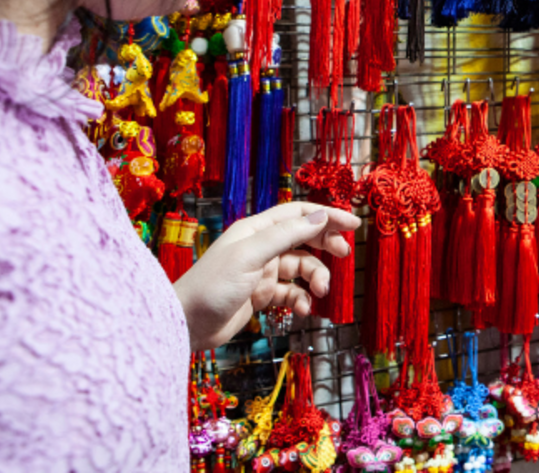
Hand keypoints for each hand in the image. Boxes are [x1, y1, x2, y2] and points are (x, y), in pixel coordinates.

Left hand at [173, 202, 360, 350]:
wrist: (185, 324)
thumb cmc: (212, 286)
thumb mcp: (251, 255)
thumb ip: (286, 235)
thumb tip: (320, 217)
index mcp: (256, 229)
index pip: (298, 214)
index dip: (326, 216)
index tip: (352, 224)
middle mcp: (260, 247)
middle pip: (303, 238)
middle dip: (325, 245)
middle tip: (344, 255)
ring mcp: (261, 271)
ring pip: (300, 268)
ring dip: (314, 278)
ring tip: (319, 292)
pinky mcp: (260, 295)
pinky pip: (290, 292)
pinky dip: (300, 299)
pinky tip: (302, 309)